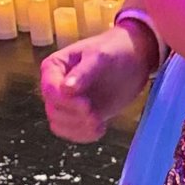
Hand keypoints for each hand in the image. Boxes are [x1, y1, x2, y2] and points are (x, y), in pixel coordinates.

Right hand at [40, 18, 157, 142]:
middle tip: (96, 116)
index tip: (87, 105)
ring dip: (78, 128)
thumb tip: (66, 89)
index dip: (65, 102)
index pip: (50, 90)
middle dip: (73, 117)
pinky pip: (72, 132)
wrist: (134, 58)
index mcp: (54, 67)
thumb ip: (84, 72)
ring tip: (98, 124)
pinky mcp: (79, 114)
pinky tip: (100, 129)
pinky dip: (83, 135)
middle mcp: (55, 85)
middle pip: (53, 110)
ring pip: (59, 125)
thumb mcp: (101, 57)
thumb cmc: (116, 49)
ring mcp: (66, 102)